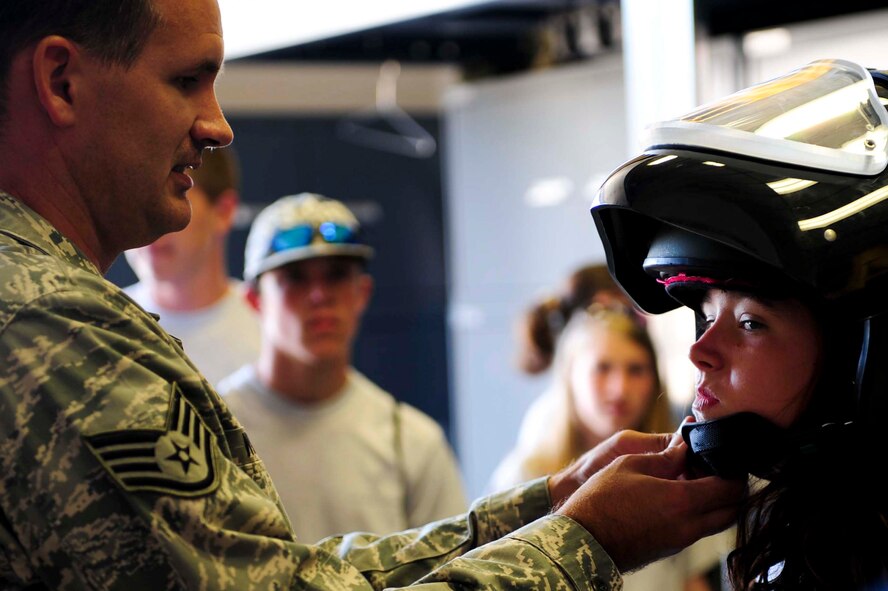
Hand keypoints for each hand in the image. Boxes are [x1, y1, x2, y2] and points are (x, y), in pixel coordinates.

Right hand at [556, 440, 743, 572]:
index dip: (734, 470)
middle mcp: (689, 525)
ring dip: (716, 501)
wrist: (582, 539)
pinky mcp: (671, 548)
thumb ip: (665, 456)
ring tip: (694, 479)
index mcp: (682, 501)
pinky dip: (700, 512)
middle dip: (731, 488)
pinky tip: (678, 495)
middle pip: (733, 510)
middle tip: (714, 468)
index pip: (731, 488)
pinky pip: (699, 529)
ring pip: (718, 522)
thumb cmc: (601, 499)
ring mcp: (681, 541)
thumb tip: (685, 447)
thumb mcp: (630, 464)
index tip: (722, 456)